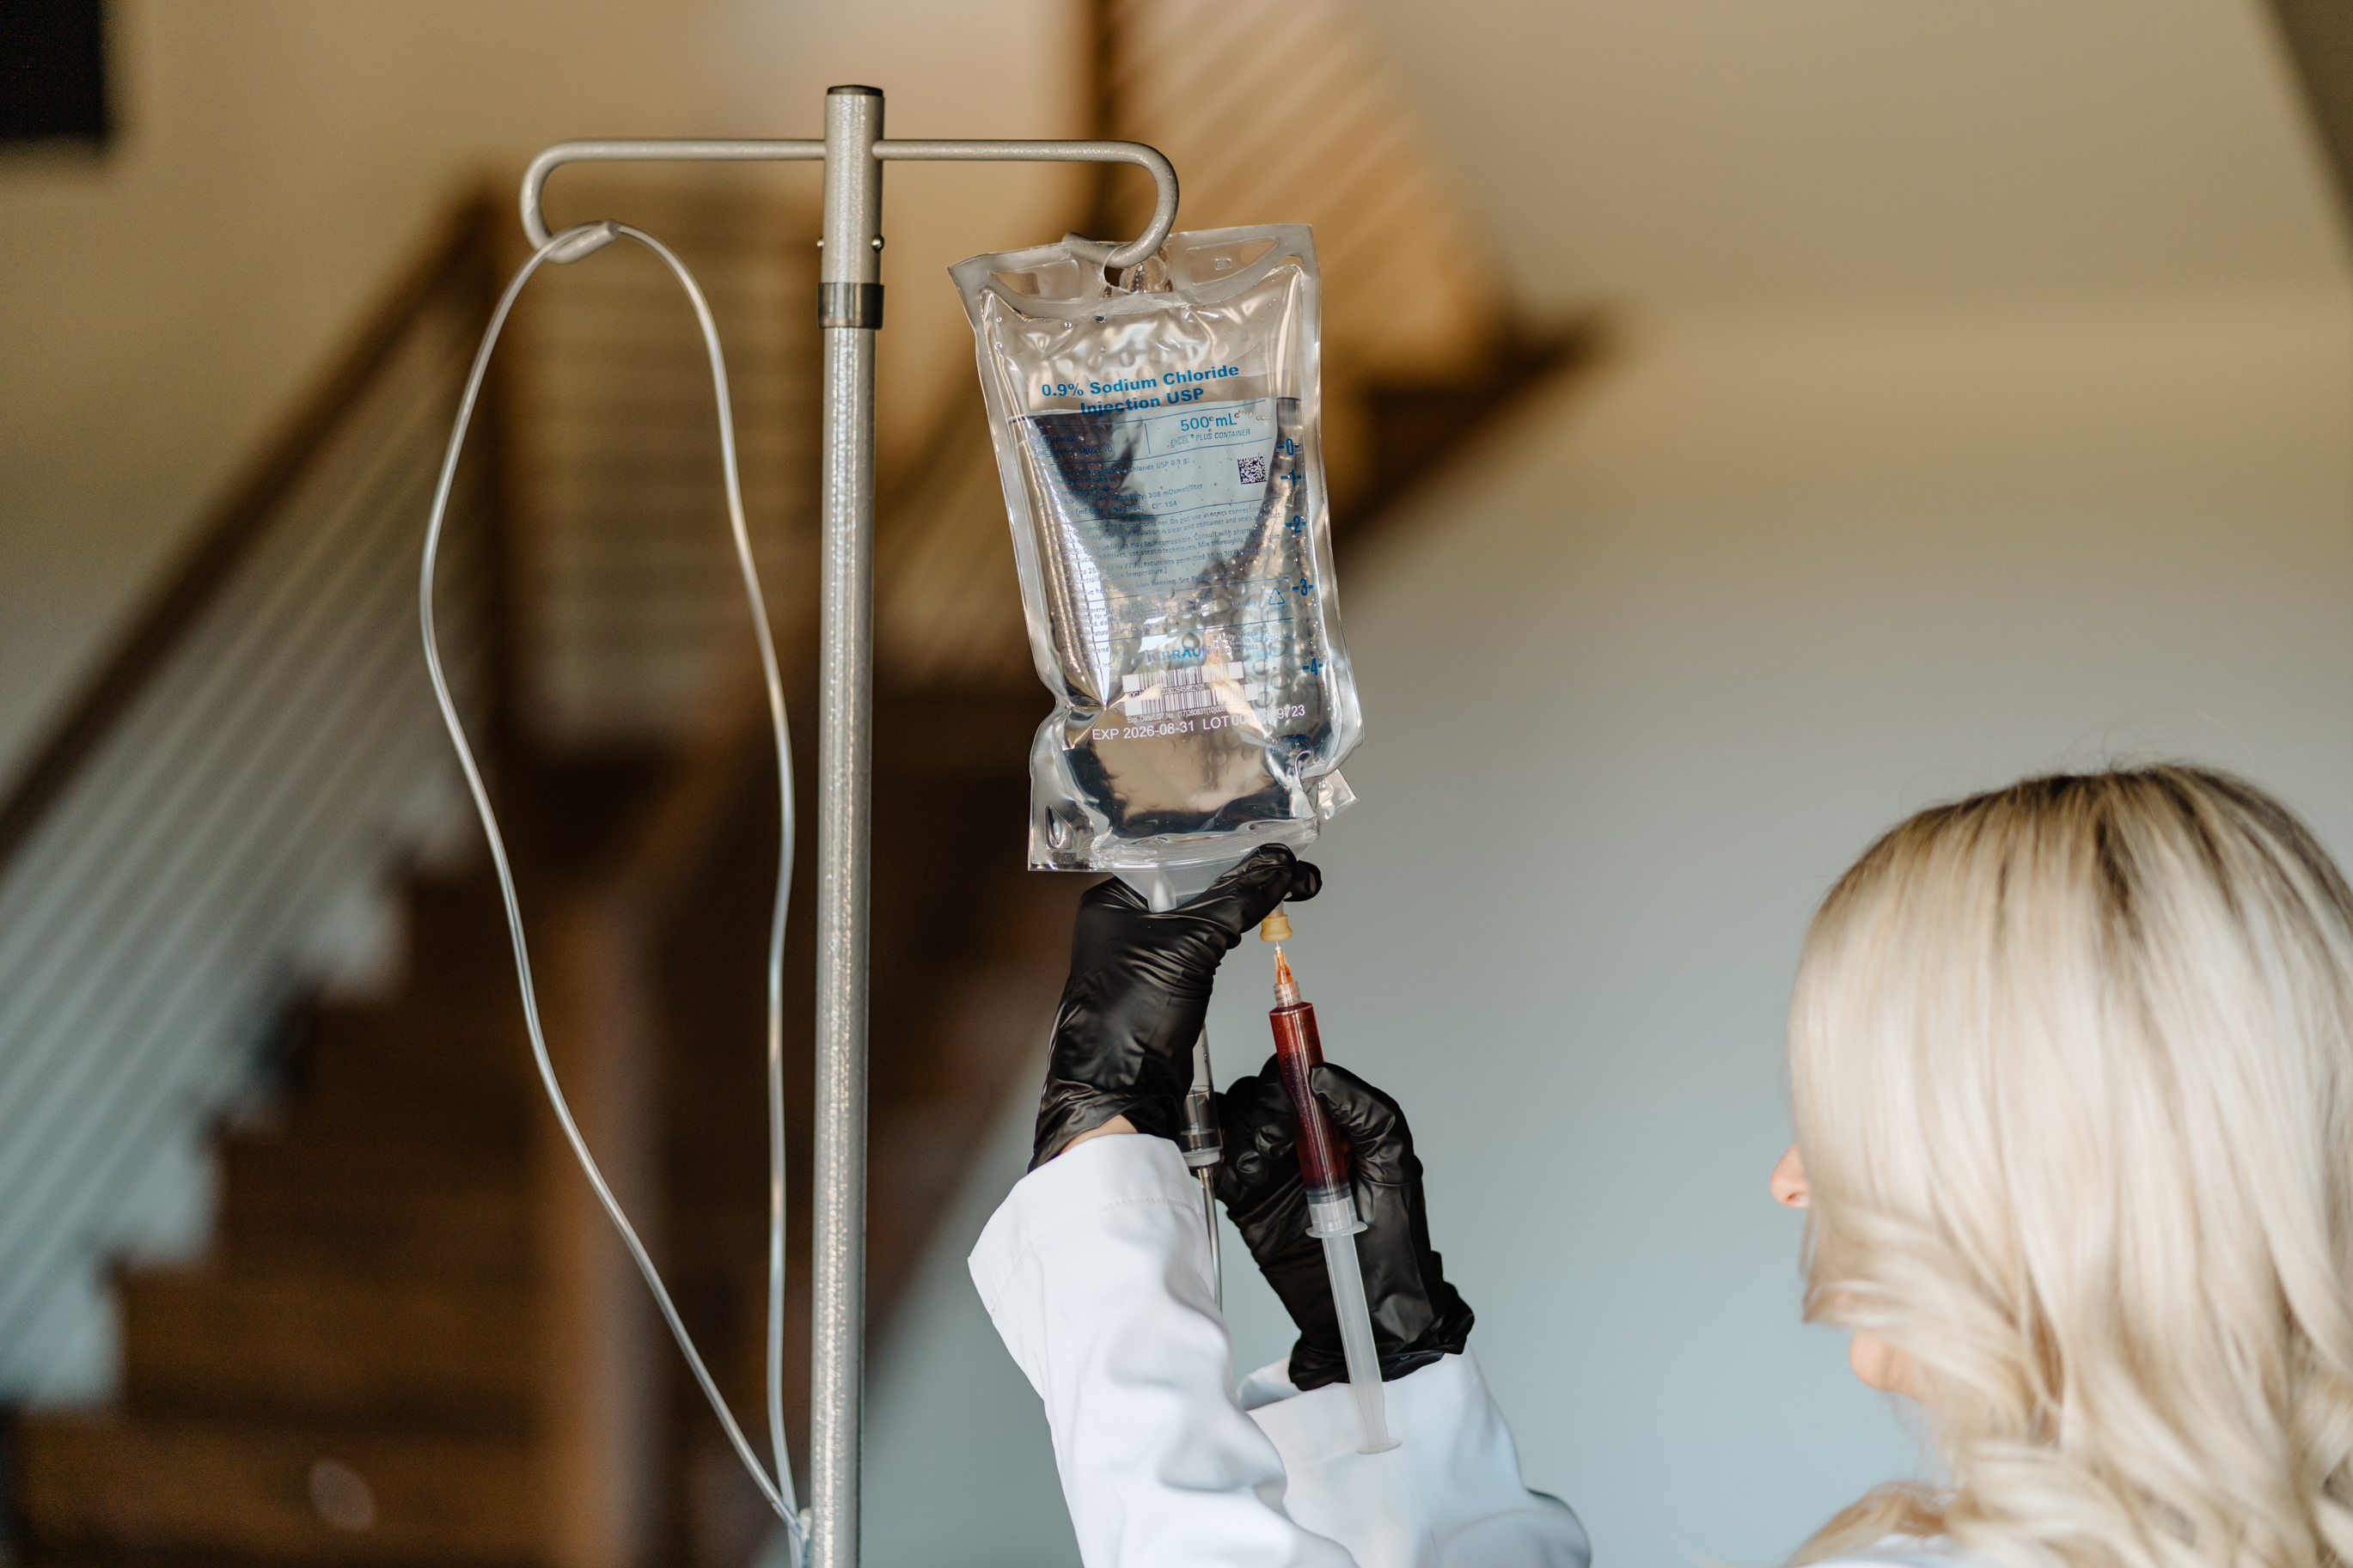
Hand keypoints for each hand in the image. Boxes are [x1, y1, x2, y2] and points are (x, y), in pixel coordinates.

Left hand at [1032, 846, 1320, 1167]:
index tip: (1271, 848)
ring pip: (1203, 915)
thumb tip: (1274, 866)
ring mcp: (1143, 952)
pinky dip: (1233, 934)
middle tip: (1290, 872)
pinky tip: (1257, 926)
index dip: (1226, 850)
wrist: (1123, 1090)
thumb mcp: (1191, 945)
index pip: (1178, 856)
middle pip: (1194, 884)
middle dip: (1242, 878)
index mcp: (1113, 900)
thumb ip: (1236, 899)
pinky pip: (1205, 945)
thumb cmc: (1127, 1020)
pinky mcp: (1164, 980)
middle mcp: (1123, 921)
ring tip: (1285, 892)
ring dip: (1242, 906)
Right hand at [1214, 1059, 1473, 1388]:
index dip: (1285, 1078)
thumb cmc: (1396, 1241)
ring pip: (1230, 1124)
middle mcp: (1297, 1141)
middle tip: (1279, 1141)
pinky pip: (1216, 1166)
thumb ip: (1365, 1110)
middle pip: (1255, 1094)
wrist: (1372, 1311)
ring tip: (1264, 1168)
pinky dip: (1221, 1160)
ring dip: (1241, 1135)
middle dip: (1262, 1109)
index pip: (1292, 1076)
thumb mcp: (1394, 1162)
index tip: (1293, 1098)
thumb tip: (1321, 1075)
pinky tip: (1248, 1178)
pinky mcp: (1245, 1203)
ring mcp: (1268, 1171)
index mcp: (1332, 1125)